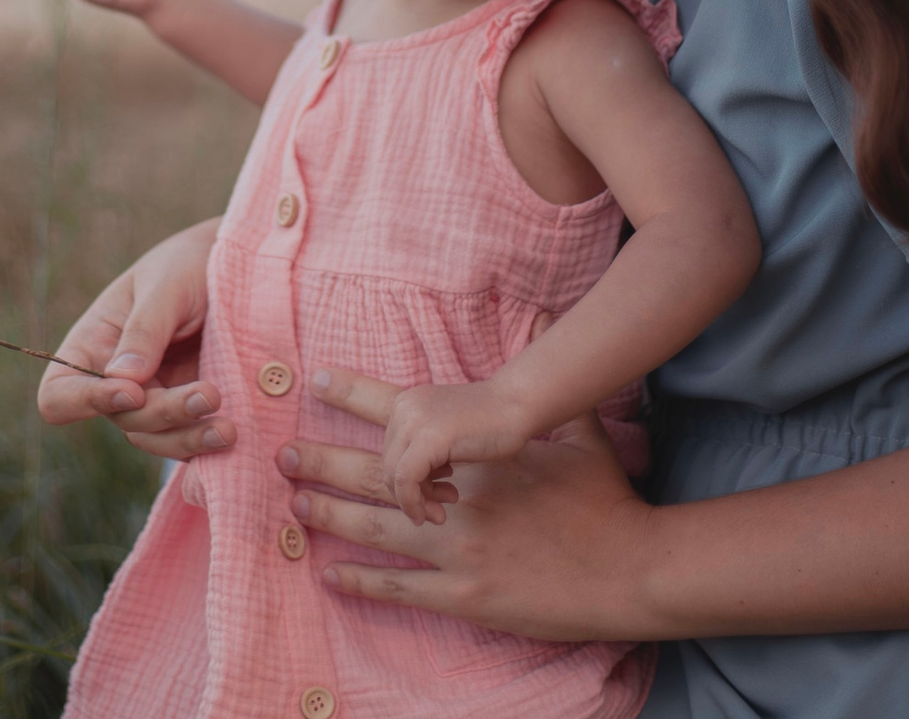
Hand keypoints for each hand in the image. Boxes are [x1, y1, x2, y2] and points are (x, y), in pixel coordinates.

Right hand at [36, 217, 233, 459]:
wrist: (239, 268)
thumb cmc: (188, 264)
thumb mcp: (166, 285)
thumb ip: (144, 329)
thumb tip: (122, 380)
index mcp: (93, 345)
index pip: (60, 394)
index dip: (85, 402)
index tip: (133, 391)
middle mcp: (116, 380)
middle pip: (122, 419)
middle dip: (163, 413)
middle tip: (210, 395)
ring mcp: (154, 398)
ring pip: (156, 439)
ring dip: (189, 439)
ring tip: (228, 430)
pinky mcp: (189, 410)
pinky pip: (187, 440)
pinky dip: (207, 446)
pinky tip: (234, 436)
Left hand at [280, 365, 659, 641]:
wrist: (626, 563)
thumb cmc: (606, 497)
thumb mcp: (581, 434)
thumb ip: (555, 386)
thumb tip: (547, 326)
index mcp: (475, 446)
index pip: (403, 412)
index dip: (356, 394)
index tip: (317, 381)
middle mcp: (458, 488)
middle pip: (374, 470)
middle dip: (323, 461)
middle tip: (282, 455)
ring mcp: (456, 538)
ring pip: (376, 523)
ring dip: (331, 514)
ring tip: (296, 506)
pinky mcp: (461, 582)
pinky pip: (398, 575)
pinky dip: (365, 573)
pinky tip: (335, 571)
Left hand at [380, 380, 536, 525]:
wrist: (518, 404)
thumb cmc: (491, 424)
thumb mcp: (446, 437)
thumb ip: (424, 456)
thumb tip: (409, 494)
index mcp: (406, 405)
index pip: (392, 455)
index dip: (407, 485)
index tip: (434, 500)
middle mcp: (404, 408)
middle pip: (389, 467)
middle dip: (411, 497)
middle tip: (438, 513)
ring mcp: (413, 420)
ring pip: (394, 476)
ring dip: (417, 503)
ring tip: (443, 511)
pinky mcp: (428, 436)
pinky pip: (405, 479)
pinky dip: (415, 503)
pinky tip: (439, 513)